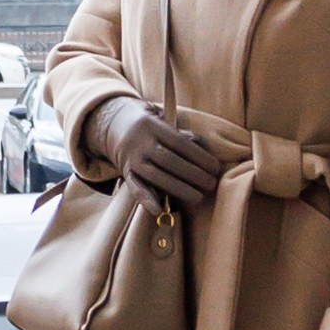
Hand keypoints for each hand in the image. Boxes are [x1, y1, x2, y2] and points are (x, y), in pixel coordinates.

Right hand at [93, 94, 222, 210]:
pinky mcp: (125, 171)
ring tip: (198, 197)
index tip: (215, 168)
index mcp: (152, 125)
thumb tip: (199, 143)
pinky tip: (158, 210)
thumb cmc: (150, 125)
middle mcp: (140, 141)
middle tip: (210, 184)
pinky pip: (135, 187)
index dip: (199, 157)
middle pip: (169, 160)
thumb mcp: (162, 120)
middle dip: (193, 174)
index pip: (179, 143)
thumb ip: (180, 132)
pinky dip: (146, 199)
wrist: (114, 124)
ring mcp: (131, 157)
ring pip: (156, 175)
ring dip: (179, 188)